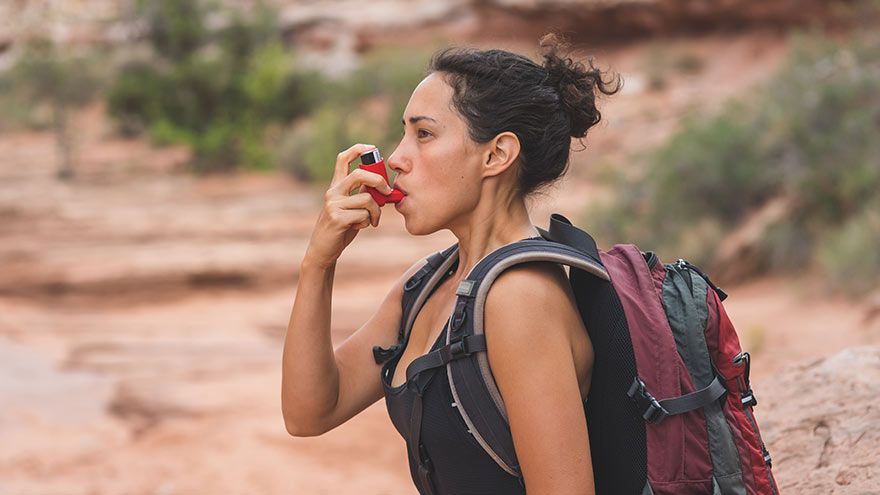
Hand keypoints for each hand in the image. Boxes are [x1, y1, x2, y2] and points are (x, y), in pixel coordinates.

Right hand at [303, 144, 393, 268]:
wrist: (324, 250)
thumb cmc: (341, 228)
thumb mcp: (351, 208)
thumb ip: (362, 195)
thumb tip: (383, 186)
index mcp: (336, 186)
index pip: (343, 158)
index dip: (358, 149)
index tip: (372, 148)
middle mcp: (333, 192)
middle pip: (360, 174)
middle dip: (379, 181)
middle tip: (388, 192)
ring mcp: (334, 204)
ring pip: (367, 199)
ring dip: (376, 212)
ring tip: (373, 220)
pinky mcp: (337, 218)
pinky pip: (364, 215)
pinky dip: (368, 222)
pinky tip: (360, 227)